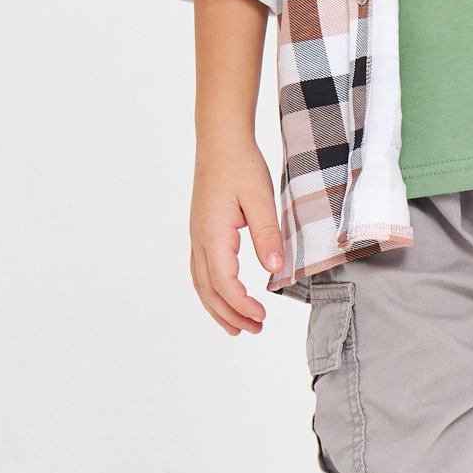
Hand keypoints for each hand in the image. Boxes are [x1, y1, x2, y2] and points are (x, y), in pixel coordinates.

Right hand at [190, 137, 282, 333]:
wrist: (220, 142)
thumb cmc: (241, 166)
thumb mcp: (261, 199)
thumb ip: (268, 235)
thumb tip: (275, 270)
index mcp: (213, 233)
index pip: (224, 282)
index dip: (241, 304)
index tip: (262, 315)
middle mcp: (200, 239)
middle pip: (208, 290)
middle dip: (230, 315)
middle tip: (254, 330)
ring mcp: (197, 236)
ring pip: (201, 283)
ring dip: (218, 308)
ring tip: (237, 328)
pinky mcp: (202, 232)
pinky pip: (201, 271)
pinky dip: (212, 292)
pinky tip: (225, 298)